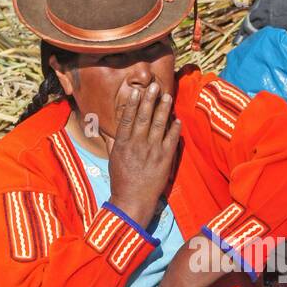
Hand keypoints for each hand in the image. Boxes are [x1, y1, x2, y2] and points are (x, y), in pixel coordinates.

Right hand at [108, 83, 179, 228]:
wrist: (132, 200)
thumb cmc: (121, 180)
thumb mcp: (112, 159)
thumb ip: (113, 143)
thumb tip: (108, 131)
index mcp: (122, 143)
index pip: (127, 118)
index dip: (132, 103)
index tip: (136, 91)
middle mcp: (137, 144)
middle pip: (143, 117)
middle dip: (149, 100)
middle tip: (154, 87)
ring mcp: (151, 151)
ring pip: (158, 124)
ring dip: (163, 109)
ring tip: (167, 96)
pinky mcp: (164, 159)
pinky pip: (171, 139)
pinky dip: (175, 128)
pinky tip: (177, 119)